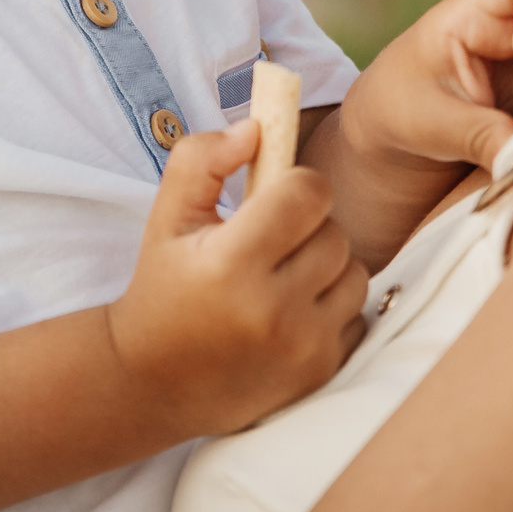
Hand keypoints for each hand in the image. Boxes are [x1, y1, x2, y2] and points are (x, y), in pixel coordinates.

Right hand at [107, 121, 368, 435]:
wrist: (155, 382)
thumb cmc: (163, 288)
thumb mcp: (167, 217)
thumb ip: (202, 159)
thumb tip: (255, 128)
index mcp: (230, 264)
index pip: (307, 194)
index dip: (297, 182)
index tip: (277, 193)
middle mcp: (272, 311)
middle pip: (334, 233)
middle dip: (309, 225)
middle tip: (273, 238)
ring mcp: (303, 348)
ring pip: (355, 272)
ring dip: (327, 265)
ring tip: (284, 273)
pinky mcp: (322, 373)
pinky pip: (357, 314)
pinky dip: (332, 306)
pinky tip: (293, 311)